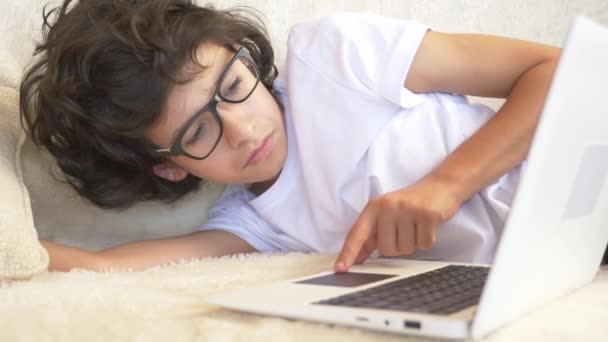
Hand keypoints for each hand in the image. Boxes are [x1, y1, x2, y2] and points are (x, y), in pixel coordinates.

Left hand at [334, 176, 462, 271]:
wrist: (440, 186)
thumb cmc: (409, 205)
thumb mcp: (385, 215)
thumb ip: (370, 236)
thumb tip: (356, 260)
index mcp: (373, 207)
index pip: (356, 234)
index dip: (348, 253)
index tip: (340, 269)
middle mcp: (387, 207)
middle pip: (386, 249)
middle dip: (397, 246)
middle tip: (405, 228)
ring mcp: (407, 209)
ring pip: (405, 249)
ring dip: (413, 243)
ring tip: (416, 225)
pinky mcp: (427, 215)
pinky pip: (424, 244)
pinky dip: (427, 240)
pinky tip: (427, 225)